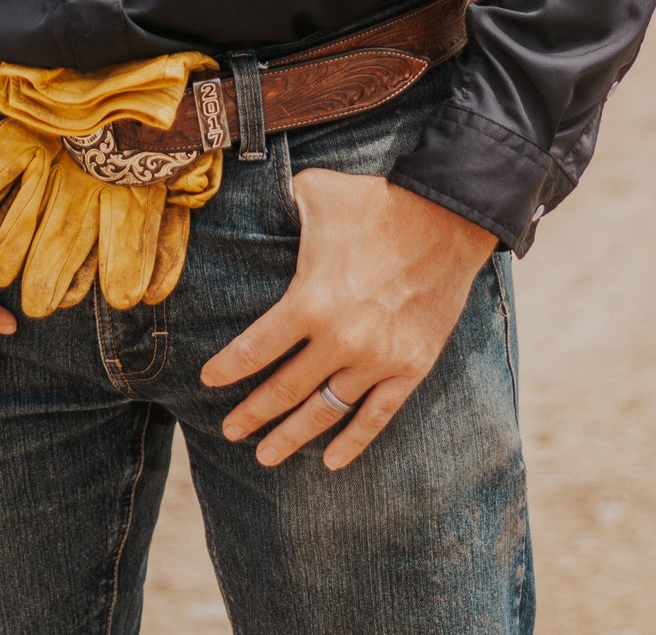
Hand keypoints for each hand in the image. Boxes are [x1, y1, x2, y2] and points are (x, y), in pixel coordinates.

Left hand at [200, 168, 495, 469]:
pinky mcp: (410, 367)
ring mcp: (377, 359)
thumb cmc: (374, 203)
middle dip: (252, 414)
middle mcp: (340, 339)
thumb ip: (279, 206)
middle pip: (284, 390)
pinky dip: (353, 442)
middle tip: (230, 431)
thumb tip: (250, 201)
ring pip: (325, 411)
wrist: (446, 218)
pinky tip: (331, 462)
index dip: (228, 369)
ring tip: (265, 455)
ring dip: (292, 437)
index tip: (209, 382)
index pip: (255, 349)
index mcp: (309, 301)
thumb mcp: (314, 194)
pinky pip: (375, 416)